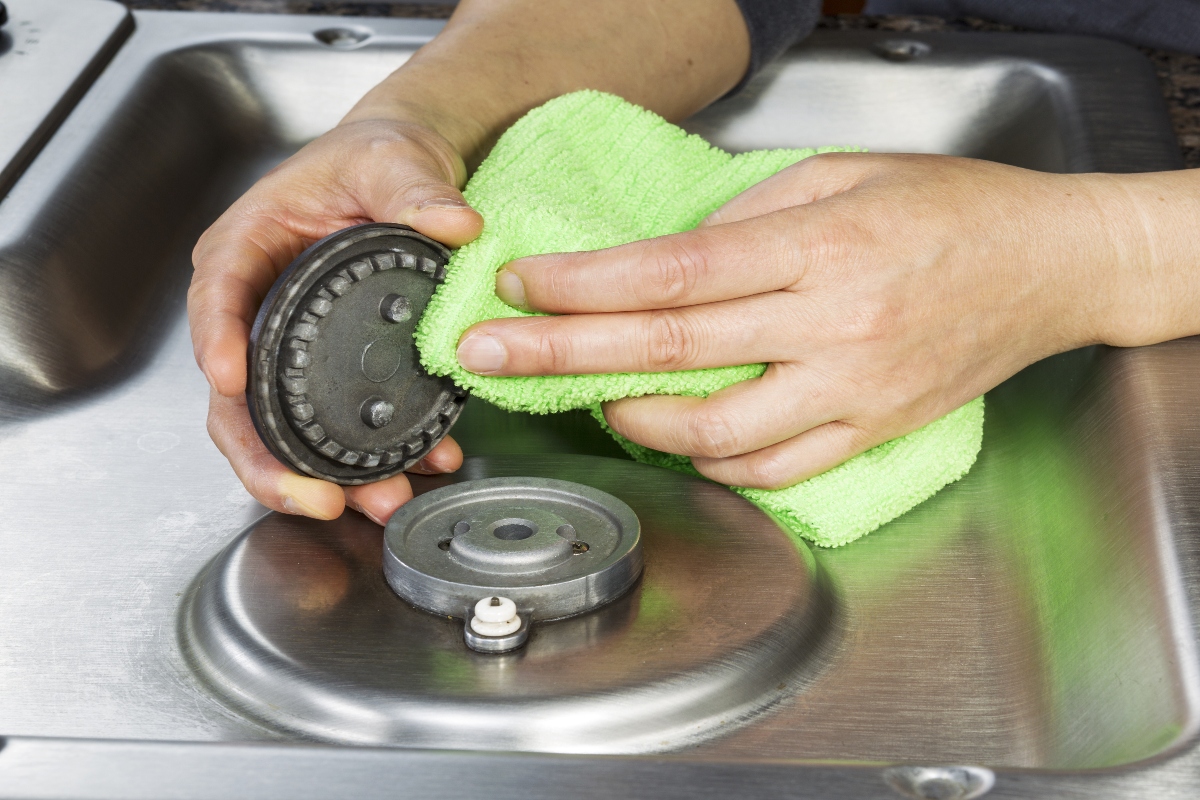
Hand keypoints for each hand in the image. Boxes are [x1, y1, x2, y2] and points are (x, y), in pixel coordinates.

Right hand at [189, 118, 482, 522]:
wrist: (405, 179)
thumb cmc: (376, 159)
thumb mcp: (393, 159)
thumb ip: (417, 188)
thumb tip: (454, 223)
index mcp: (249, 247)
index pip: (218, 296)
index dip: (216, 342)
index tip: (227, 383)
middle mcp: (258, 308)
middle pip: (237, 397)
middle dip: (271, 457)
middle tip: (317, 498)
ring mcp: (290, 349)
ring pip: (285, 430)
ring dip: (329, 477)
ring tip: (383, 500)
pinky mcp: (329, 374)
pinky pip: (336, 427)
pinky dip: (375, 457)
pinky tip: (421, 469)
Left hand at [456, 152, 1145, 488]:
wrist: (1052, 266)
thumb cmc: (952, 209)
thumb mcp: (845, 174)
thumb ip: (749, 213)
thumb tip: (664, 259)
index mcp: (821, 246)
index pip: (677, 272)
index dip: (588, 285)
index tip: (522, 287)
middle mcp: (834, 324)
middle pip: (674, 350)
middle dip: (566, 354)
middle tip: (490, 355)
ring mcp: (854, 388)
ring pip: (717, 430)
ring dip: (634, 417)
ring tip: (588, 396)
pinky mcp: (873, 431)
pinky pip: (775, 469)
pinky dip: (713, 462)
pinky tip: (676, 437)